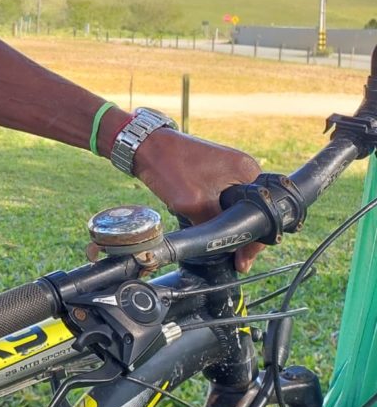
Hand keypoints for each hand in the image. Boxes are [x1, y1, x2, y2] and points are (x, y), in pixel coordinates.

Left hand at [132, 128, 263, 272]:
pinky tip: (199, 217)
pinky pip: (221, 199)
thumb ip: (214, 224)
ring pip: (233, 207)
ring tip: (213, 237)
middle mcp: (244, 168)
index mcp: (248, 171)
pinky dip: (212, 211)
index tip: (242, 261)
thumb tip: (226, 244)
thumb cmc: (169, 166)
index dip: (253, 241)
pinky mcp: (213, 172)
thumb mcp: (195, 203)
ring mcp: (229, 169)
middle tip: (231, 257)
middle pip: (250, 212)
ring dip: (223, 222)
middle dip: (238, 233)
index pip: (263, 214)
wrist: (144, 145)